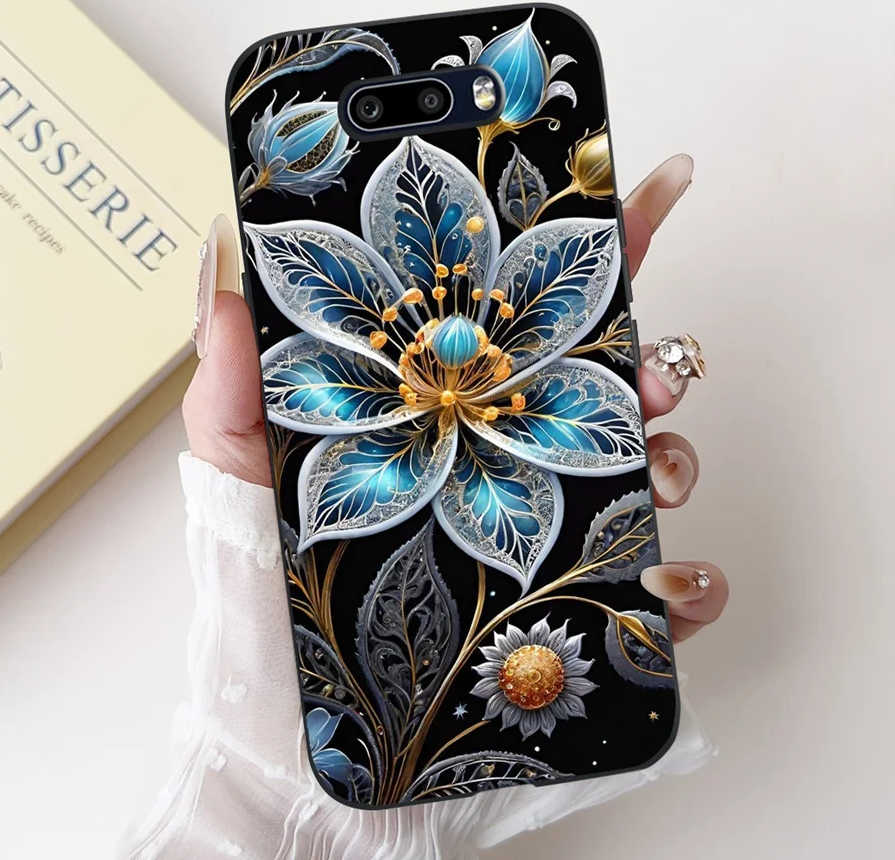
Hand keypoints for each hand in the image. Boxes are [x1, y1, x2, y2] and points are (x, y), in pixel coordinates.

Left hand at [181, 156, 727, 640]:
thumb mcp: (238, 467)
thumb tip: (222, 260)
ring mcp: (548, 533)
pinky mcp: (573, 616)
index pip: (522, 323)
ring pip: (650, 472)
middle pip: (607, 387)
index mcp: (447, 413)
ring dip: (675, 456)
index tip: (639, 191)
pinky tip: (665, 574)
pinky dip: (692, 580)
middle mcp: (507, 462)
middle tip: (646, 367)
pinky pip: (665, 595)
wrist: (283, 721)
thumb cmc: (263, 590)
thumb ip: (234, 373)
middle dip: (651, 358)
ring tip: (652, 466)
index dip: (585, 253)